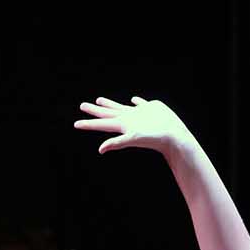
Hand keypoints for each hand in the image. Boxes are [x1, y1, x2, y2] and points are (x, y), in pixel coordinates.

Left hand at [73, 96, 198, 157]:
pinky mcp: (151, 109)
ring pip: (120, 107)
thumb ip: (117, 142)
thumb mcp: (133, 139)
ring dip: (109, 104)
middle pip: (107, 113)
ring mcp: (139, 114)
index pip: (101, 124)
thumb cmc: (154, 138)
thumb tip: (100, 149)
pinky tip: (133, 100)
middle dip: (94, 110)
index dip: (88, 124)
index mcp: (122, 125)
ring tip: (99, 99)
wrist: (174, 136)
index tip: (76, 124)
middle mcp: (128, 119)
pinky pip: (140, 103)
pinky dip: (136, 101)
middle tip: (82, 105)